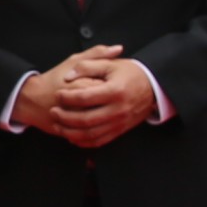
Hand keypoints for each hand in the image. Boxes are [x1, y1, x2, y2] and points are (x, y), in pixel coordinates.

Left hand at [41, 50, 158, 148]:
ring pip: (91, 134)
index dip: (67, 97)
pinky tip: (72, 136)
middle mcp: (118, 110)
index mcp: (115, 91)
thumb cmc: (131, 74)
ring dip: (71, 132)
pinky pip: (99, 141)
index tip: (58, 94)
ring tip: (58, 125)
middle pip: (85, 119)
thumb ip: (88, 66)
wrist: (153, 87)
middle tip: (53, 111)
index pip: (85, 97)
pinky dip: (83, 141)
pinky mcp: (120, 130)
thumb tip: (68, 76)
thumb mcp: (111, 64)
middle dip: (65, 117)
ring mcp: (119, 123)